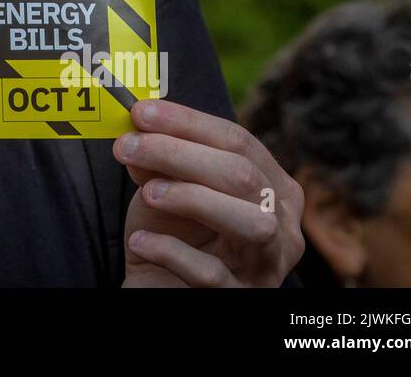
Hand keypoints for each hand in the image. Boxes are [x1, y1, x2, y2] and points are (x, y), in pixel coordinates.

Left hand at [116, 99, 304, 286]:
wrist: (164, 287)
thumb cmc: (175, 235)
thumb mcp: (169, 191)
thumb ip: (161, 162)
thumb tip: (139, 131)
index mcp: (273, 188)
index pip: (239, 142)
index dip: (188, 122)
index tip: (140, 112)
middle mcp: (282, 226)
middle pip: (243, 176)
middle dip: (179, 154)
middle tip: (127, 146)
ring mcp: (267, 265)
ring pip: (251, 223)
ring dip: (193, 198)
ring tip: (148, 193)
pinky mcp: (241, 298)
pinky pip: (212, 273)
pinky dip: (172, 251)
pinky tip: (139, 242)